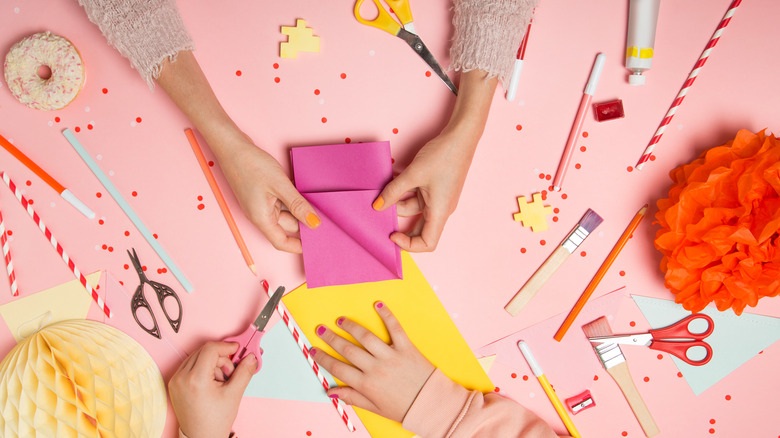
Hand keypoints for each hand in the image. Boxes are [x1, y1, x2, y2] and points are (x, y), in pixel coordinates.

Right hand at [154, 51, 319, 252]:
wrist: (232, 146)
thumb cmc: (251, 165)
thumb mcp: (280, 185)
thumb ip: (298, 205)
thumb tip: (314, 223)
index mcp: (261, 219)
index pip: (281, 242)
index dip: (298, 247)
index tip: (316, 244)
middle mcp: (260, 215)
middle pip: (285, 228)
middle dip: (303, 226)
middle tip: (324, 222)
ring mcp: (260, 205)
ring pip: (284, 214)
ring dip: (299, 212)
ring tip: (318, 207)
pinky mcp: (261, 195)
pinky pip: (280, 204)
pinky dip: (292, 202)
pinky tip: (303, 195)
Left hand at [168, 342, 255, 437]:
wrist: (201, 437)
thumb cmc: (215, 420)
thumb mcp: (234, 394)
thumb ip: (244, 372)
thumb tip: (251, 357)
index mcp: (195, 380)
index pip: (210, 349)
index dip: (226, 346)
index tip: (237, 350)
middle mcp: (181, 378)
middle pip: (204, 351)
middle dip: (221, 358)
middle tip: (230, 372)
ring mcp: (175, 380)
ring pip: (197, 357)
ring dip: (212, 363)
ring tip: (220, 381)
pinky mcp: (174, 383)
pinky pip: (190, 365)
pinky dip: (202, 369)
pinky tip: (210, 382)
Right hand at [311, 302, 434, 422]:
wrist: (430, 404)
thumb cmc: (404, 408)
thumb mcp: (375, 408)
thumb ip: (353, 398)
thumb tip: (331, 392)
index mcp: (367, 385)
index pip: (338, 368)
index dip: (322, 359)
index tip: (312, 350)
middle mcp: (376, 368)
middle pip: (347, 350)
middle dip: (331, 339)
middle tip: (320, 329)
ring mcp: (391, 356)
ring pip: (366, 337)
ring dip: (351, 327)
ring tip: (341, 320)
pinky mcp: (406, 348)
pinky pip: (395, 328)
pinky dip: (387, 315)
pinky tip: (378, 305)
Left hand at [374, 130, 475, 251]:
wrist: (460, 137)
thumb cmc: (443, 156)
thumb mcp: (413, 174)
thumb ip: (393, 192)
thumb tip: (377, 206)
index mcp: (440, 212)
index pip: (427, 243)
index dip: (409, 245)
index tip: (392, 234)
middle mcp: (441, 209)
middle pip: (420, 230)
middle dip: (400, 226)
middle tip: (382, 218)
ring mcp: (438, 199)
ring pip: (415, 210)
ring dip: (398, 204)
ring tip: (383, 191)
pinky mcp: (436, 189)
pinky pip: (418, 198)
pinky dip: (405, 193)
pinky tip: (393, 182)